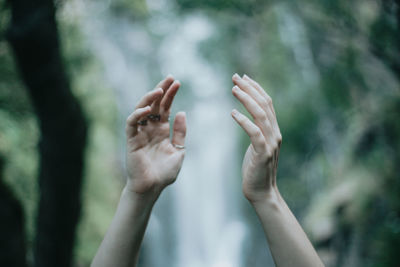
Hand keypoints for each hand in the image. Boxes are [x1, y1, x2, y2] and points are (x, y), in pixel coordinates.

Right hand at [125, 76, 186, 196]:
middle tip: (170, 78)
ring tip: (159, 90)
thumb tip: (182, 112)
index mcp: (161, 131)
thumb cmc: (164, 173)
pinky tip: (147, 109)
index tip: (177, 83)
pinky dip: (137, 114)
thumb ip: (180, 133)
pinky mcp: (131, 139)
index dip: (170, 95)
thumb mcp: (178, 151)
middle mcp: (150, 129)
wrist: (152, 188)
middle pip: (154, 105)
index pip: (165, 108)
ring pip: (141, 110)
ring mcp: (140, 133)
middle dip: (161, 90)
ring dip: (149, 98)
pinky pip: (132, 123)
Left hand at [231, 74, 281, 203]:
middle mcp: (275, 133)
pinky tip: (232, 113)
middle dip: (250, 88)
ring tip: (233, 89)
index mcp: (273, 130)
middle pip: (264, 104)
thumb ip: (256, 129)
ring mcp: (271, 143)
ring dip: (246, 99)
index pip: (267, 103)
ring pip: (260, 115)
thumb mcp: (257, 144)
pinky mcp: (263, 153)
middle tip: (235, 77)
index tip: (243, 77)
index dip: (256, 88)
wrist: (261, 191)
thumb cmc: (255, 168)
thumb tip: (246, 115)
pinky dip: (244, 121)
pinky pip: (254, 133)